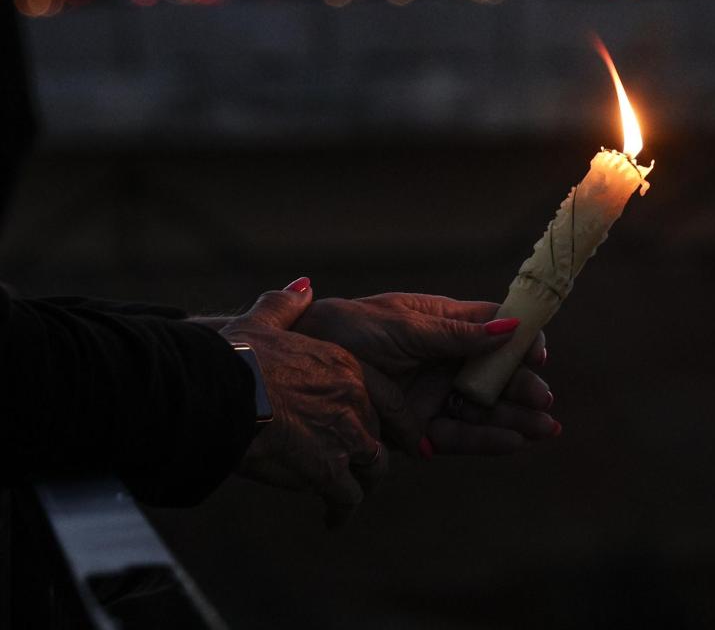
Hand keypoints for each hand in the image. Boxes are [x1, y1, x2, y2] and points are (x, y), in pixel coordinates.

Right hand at [220, 279, 385, 526]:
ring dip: (361, 483)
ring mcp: (345, 436)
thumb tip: (303, 287)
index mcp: (345, 367)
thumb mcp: (263, 321)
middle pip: (380, 435)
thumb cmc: (236, 358)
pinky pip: (347, 497)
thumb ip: (287, 306)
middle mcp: (354, 401)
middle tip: (365, 470)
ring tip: (347, 496)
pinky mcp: (327, 469)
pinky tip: (332, 519)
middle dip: (374, 455)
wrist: (220, 393)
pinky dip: (341, 510)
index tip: (403, 435)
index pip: (388, 398)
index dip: (398, 420)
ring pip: (372, 468)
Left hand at [294, 292, 556, 455]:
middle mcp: (443, 357)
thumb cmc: (344, 332)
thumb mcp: (401, 327)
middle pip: (496, 372)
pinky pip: (458, 433)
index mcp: (442, 322)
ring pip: (483, 406)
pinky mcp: (417, 426)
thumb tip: (511, 325)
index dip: (521, 340)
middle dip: (523, 386)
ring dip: (514, 418)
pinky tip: (512, 443)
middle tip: (543, 402)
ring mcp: (431, 392)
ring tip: (545, 431)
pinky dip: (484, 439)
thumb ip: (456, 334)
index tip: (537, 354)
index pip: (495, 326)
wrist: (291, 372)